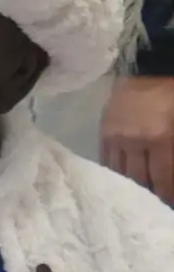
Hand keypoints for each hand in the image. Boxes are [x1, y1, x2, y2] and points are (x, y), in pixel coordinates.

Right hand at [100, 75, 173, 201]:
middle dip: (150, 194)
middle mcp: (136, 142)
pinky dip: (116, 174)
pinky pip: (107, 162)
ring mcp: (117, 137)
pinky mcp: (104, 133)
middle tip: (154, 202)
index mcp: (162, 138)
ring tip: (138, 193)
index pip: (165, 181)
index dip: (168, 198)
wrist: (154, 65)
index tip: (168, 206)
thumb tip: (170, 179)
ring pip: (122, 175)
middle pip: (141, 181)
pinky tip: (124, 178)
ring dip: (132, 185)